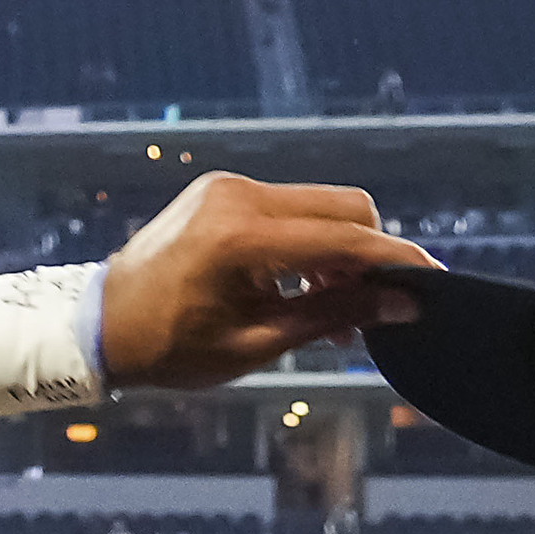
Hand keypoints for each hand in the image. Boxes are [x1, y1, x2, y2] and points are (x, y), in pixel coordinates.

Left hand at [97, 171, 438, 388]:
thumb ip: (334, 318)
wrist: (100, 325)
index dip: (396, 263)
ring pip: (322, 205)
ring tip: (330, 311)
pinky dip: (309, 243)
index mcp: (241, 237)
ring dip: (340, 251)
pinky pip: (290, 208)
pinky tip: (300, 289)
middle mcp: (237, 196)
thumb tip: (402, 305)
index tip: (433, 284)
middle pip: (345, 207)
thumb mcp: (257, 344)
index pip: (344, 240)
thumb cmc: (168, 346)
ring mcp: (228, 187)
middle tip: (371, 308)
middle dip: (370, 255)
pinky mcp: (222, 190)